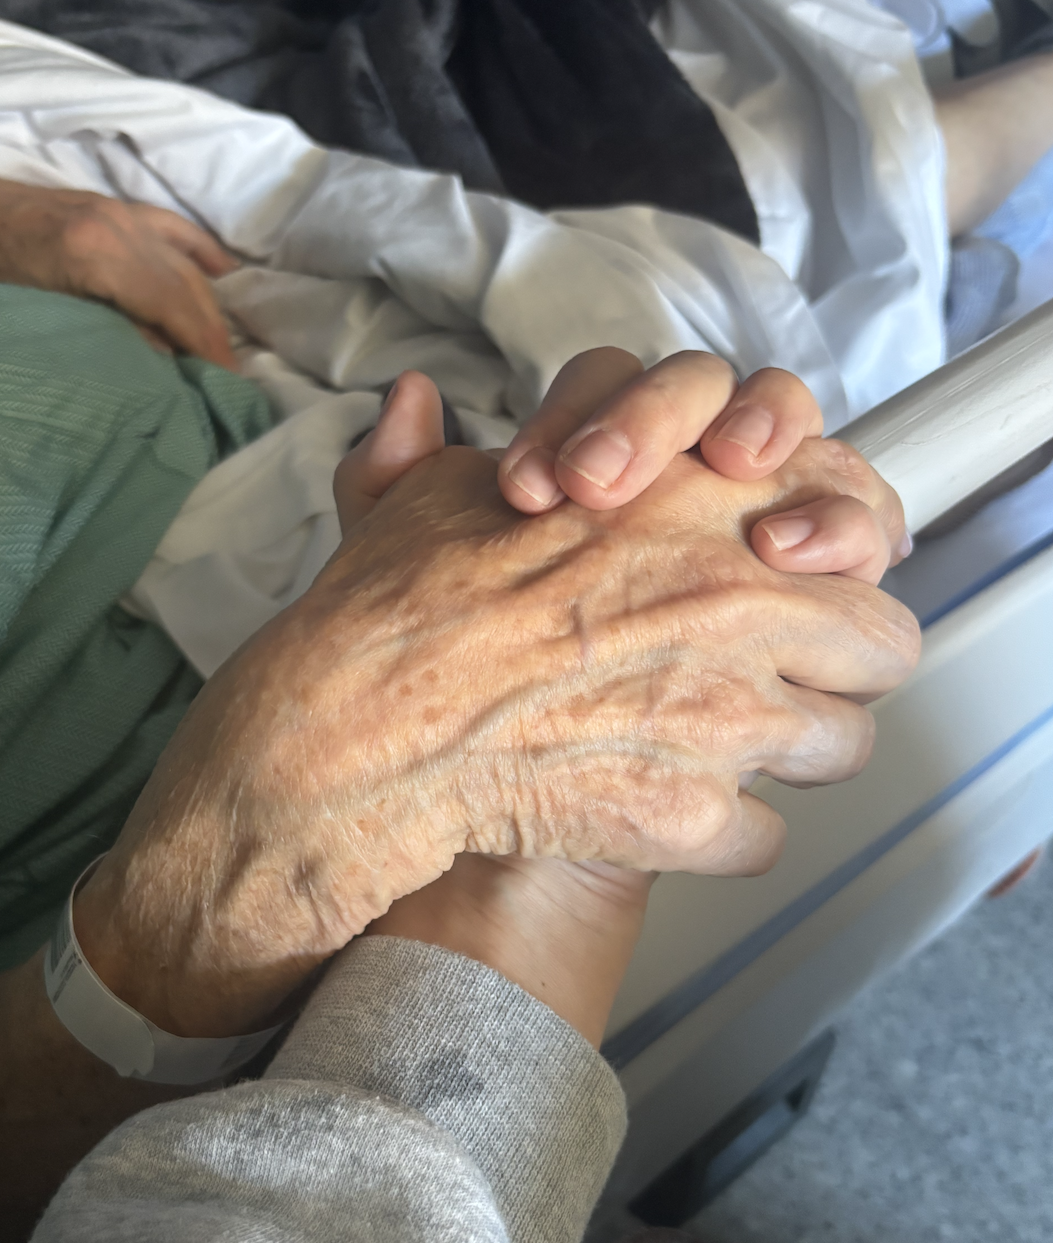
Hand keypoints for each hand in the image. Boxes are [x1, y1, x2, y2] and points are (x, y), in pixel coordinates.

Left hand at [0, 175, 236, 368]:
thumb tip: (165, 362)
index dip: (209, 347)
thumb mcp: (33, 321)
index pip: (177, 303)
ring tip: (225, 347)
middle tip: (234, 383)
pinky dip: (198, 254)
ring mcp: (112, 207)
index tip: (230, 388)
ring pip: (184, 255)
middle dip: (216, 332)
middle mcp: (114, 221)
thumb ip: (105, 338)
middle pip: (187, 282)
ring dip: (208, 301)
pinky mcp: (103, 203)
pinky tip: (220, 275)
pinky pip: (169, 228)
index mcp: (96, 250)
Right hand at [355, 353, 910, 1044]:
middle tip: (777, 677)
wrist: (360, 728)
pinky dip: (719, 835)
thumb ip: (457, 450)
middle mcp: (735, 601)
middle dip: (836, 665)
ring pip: (842, 747)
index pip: (851, 516)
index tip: (801, 582)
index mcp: (698, 504)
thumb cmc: (396, 610)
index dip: (836, 559)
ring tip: (722, 751)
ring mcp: (725, 714)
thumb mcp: (433, 497)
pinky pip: (765, 837)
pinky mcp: (692, 814)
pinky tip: (664, 815)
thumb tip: (418, 405)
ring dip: (789, 754)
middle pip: (881, 642)